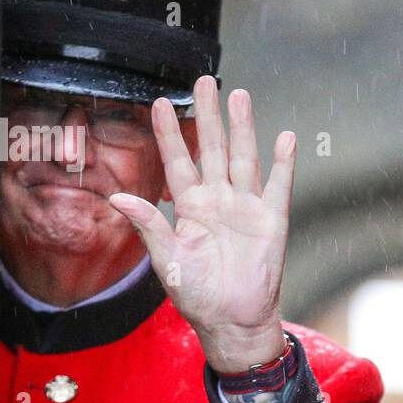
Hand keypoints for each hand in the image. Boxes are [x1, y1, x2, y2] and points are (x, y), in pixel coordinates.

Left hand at [109, 75, 292, 372]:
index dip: (170, 134)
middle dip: (209, 116)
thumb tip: (118, 198)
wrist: (233, 321)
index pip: (178, 162)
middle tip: (205, 82)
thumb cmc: (197, 295)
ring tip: (240, 97)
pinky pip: (279, 186)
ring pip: (244, 158)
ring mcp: (246, 208)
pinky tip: (284, 138)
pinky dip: (283, 163)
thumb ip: (149, 226)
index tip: (161, 103)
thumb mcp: (167, 261)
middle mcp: (218, 201)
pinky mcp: (272, 221)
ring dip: (243, 128)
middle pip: (213, 149)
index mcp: (190, 208)